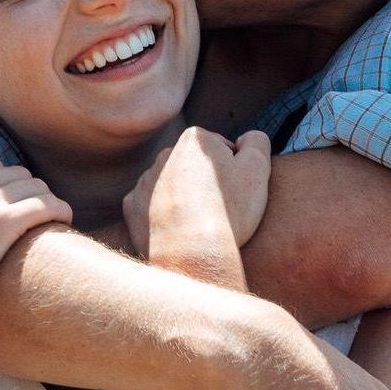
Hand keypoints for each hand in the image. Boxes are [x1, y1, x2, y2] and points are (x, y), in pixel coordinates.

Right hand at [0, 158, 72, 329]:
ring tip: (53, 221)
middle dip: (29, 193)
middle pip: (17, 174)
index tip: (14, 205)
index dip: (6, 186)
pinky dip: (61, 211)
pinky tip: (65, 223)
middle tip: (37, 216)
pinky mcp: (3, 222)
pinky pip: (48, 204)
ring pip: (36, 186)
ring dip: (47, 202)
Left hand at [123, 127, 270, 257]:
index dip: (236, 172)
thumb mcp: (258, 168)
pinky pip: (151, 206)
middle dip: (208, 182)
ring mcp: (145, 180)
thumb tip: (247, 138)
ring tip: (201, 224)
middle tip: (223, 211)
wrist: (191, 251)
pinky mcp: (132, 207)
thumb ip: (257, 141)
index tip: (238, 194)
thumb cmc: (229, 209)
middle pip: (196, 167)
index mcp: (194, 139)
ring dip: (186, 199)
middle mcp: (165, 154)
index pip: (223, 150)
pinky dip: (164, 216)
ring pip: (173, 186)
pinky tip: (179, 230)